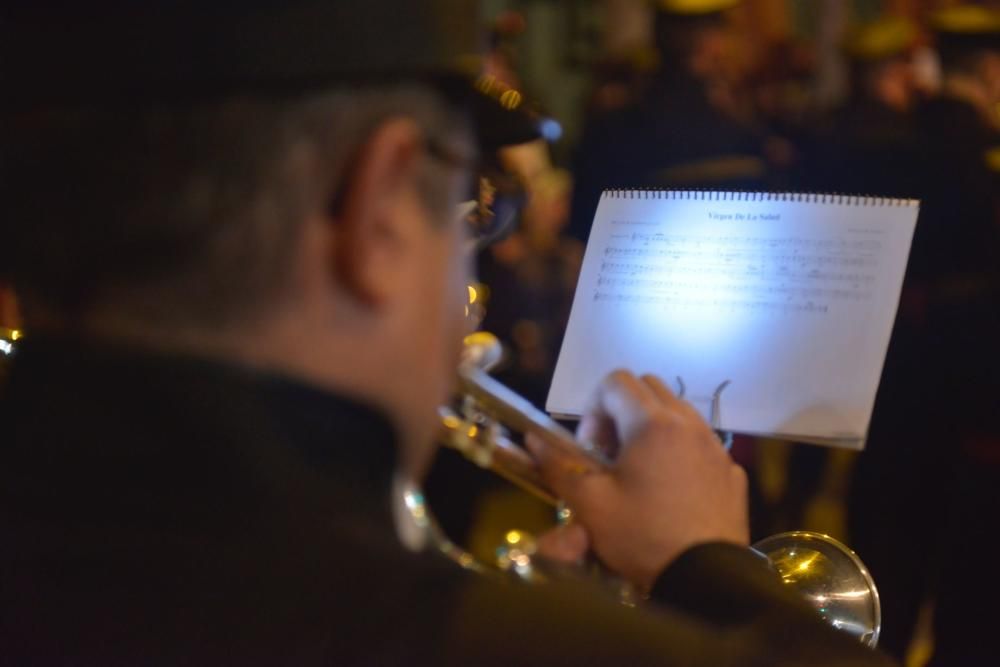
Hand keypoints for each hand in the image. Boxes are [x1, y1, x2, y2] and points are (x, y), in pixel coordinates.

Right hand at [527, 370, 748, 591]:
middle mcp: (688, 423)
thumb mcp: (589, 504)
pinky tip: (670, 490)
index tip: (589, 448)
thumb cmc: (642, 536)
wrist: (706, 578)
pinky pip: (700, 442)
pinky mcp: (730, 469)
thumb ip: (558, 465)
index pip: (615, 382)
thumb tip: (533, 439)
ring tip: (638, 471)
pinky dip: (679, 452)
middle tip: (609, 454)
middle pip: (648, 387)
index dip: (593, 409)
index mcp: (651, 423)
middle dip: (621, 411)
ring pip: (678, 411)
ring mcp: (714, 445)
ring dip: (651, 428)